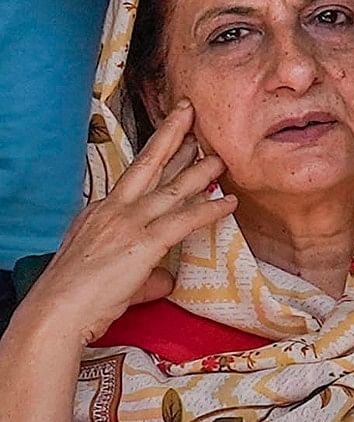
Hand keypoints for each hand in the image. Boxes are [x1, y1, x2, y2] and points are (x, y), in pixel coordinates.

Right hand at [20, 105, 222, 352]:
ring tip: (223, 155)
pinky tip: (229, 202)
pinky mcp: (143, 243)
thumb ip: (143, 272)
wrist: (57, 311)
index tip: (176, 138)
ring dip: (200, 170)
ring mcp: (128, 224)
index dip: (158, 156)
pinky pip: (185, 220)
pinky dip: (210, 210)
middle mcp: (113, 210)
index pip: (135, 177)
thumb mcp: (108, 271)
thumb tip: (164, 279)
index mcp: (100, 212)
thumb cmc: (78, 297)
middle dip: (171, 133)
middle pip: (147, 163)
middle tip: (190, 110)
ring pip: (172, 188)